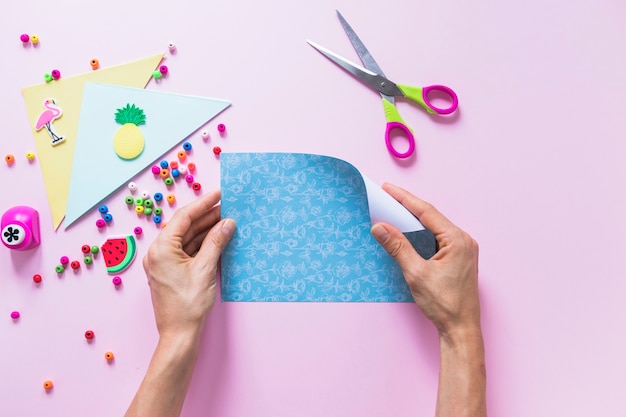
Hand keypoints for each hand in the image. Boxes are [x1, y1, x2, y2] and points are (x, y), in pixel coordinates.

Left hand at [142, 189, 235, 337]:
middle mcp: (158, 253)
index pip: (184, 217)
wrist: (179, 334)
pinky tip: (218, 239)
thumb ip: (216, 242)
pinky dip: (203, 244)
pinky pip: (187, 251)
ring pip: (187, 239)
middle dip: (207, 217)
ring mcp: (164, 263)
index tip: (219, 194)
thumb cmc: (188, 305)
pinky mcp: (171, 272)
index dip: (203, 204)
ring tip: (227, 221)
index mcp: (161, 249)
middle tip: (228, 207)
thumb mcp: (205, 269)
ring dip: (206, 230)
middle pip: (185, 227)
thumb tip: (227, 223)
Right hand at [371, 183, 480, 340]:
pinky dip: (421, 233)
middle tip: (387, 196)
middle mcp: (464, 240)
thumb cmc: (444, 304)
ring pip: (434, 227)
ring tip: (394, 211)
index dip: (405, 199)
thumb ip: (398, 247)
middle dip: (408, 207)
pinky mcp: (459, 258)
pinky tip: (409, 232)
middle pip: (431, 217)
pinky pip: (438, 238)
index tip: (388, 188)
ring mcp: (463, 249)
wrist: (461, 329)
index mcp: (457, 240)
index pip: (427, 212)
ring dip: (414, 220)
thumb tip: (380, 227)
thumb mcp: (416, 273)